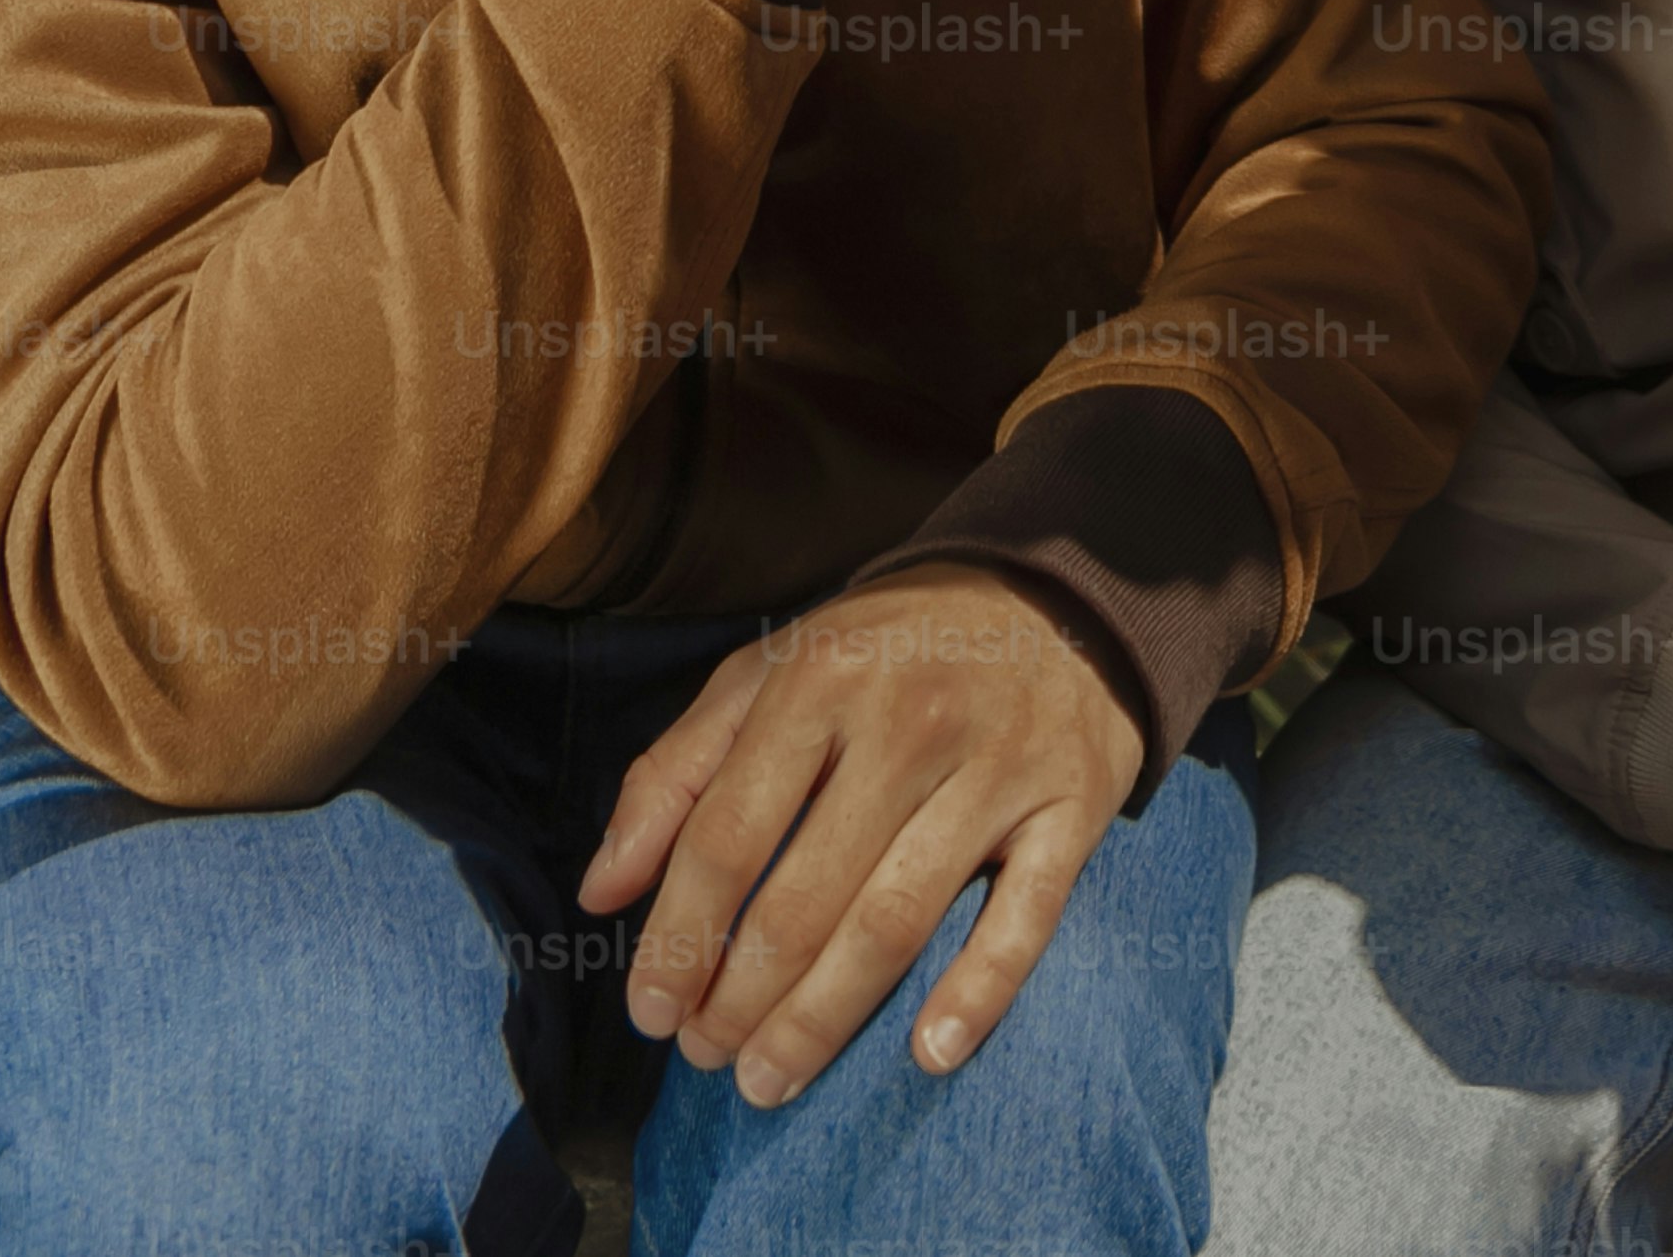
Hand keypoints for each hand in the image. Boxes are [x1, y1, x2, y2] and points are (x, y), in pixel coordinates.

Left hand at [577, 564, 1140, 1103]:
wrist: (1053, 593)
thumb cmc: (883, 651)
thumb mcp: (767, 673)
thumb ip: (676, 772)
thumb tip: (600, 893)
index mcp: (819, 681)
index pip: (727, 836)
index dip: (678, 938)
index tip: (651, 1014)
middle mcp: (909, 723)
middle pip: (807, 897)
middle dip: (742, 998)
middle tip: (707, 1058)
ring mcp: (997, 768)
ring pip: (896, 922)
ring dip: (823, 1019)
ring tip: (769, 1079)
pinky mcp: (1072, 807)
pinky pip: (1024, 919)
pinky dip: (977, 993)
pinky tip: (926, 1053)